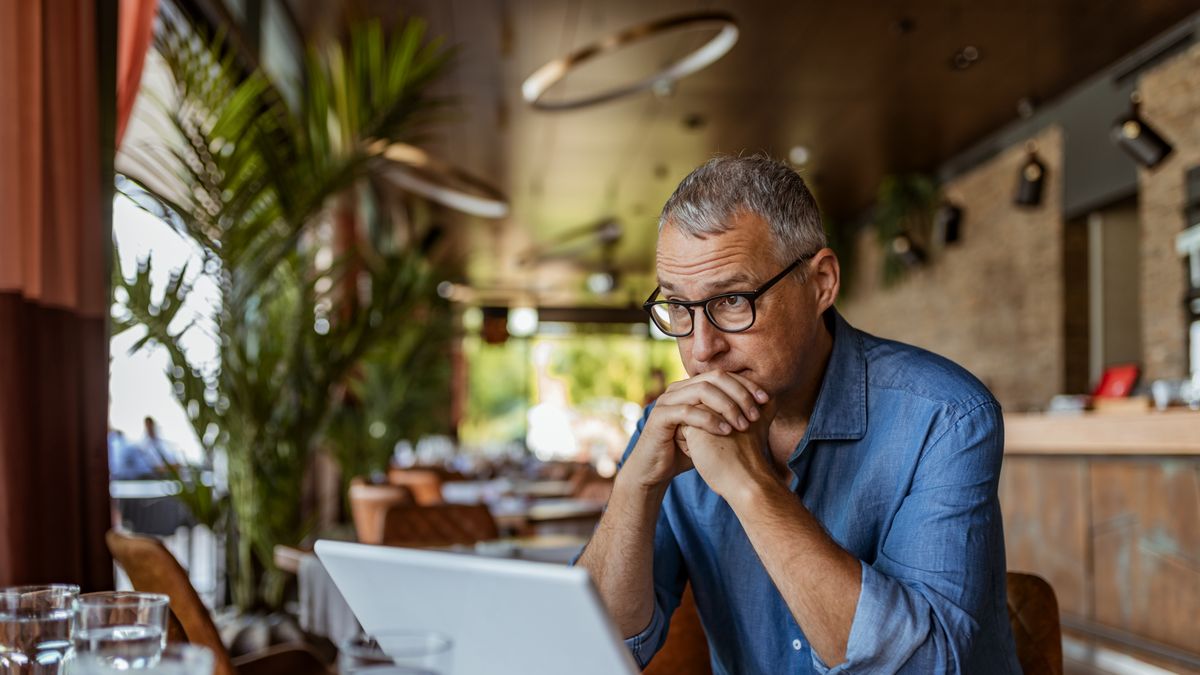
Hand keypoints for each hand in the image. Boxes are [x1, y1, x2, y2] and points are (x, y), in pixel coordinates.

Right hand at [621, 371, 769, 491]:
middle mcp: (678, 388)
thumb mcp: (713, 432)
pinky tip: (726, 431)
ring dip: (727, 406)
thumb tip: (765, 408)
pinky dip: (709, 420)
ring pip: (702, 391)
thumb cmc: (686, 451)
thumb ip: (731, 417)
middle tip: (756, 413)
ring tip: (743, 424)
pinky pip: (688, 411)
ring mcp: (667, 400)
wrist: (655, 470)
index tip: (766, 399)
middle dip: (739, 393)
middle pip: (715, 377)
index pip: (723, 375)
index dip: (746, 384)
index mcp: (691, 387)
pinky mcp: (660, 417)